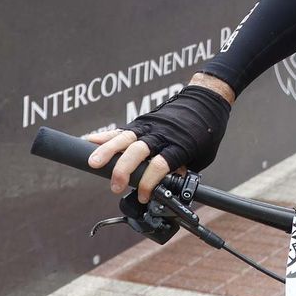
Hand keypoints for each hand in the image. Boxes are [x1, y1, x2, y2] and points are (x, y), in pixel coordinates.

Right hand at [83, 84, 231, 202]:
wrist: (207, 99)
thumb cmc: (207, 129)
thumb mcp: (202, 155)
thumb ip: (185, 169)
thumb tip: (170, 185)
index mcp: (179, 145)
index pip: (160, 165)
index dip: (148, 182)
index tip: (143, 195)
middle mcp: (161, 134)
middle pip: (138, 151)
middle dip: (123, 170)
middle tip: (114, 186)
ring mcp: (150, 126)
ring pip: (125, 138)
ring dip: (107, 151)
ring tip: (92, 163)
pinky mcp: (142, 122)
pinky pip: (121, 130)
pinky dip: (105, 136)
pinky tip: (89, 141)